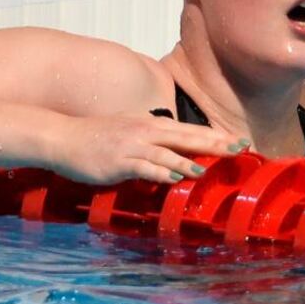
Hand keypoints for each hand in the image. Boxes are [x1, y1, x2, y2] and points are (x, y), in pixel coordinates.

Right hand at [47, 114, 243, 184]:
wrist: (64, 138)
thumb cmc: (97, 137)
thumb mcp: (130, 133)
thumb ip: (154, 143)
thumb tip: (176, 157)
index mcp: (151, 125)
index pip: (191, 130)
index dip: (216, 136)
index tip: (240, 141)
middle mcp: (146, 131)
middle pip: (187, 136)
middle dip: (215, 144)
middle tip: (240, 148)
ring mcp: (132, 146)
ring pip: (168, 152)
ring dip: (189, 160)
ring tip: (209, 169)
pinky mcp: (119, 162)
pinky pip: (145, 167)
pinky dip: (162, 173)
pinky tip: (176, 178)